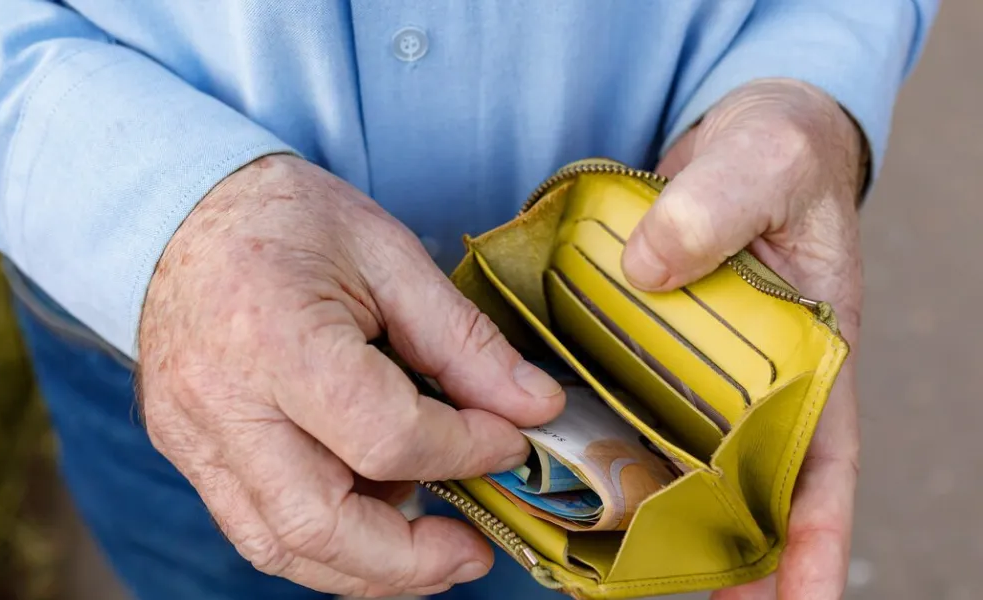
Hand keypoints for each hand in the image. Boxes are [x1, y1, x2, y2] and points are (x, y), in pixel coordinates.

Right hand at [137, 155, 565, 596]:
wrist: (177, 213)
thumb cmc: (282, 218)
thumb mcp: (387, 253)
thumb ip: (462, 340)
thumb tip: (533, 407)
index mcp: (274, 337)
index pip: (386, 437)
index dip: (464, 450)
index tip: (507, 441)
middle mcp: (222, 401)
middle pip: (320, 527)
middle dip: (412, 561)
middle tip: (472, 550)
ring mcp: (192, 437)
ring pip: (281, 547)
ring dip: (366, 568)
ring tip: (429, 547)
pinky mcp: (187, 453)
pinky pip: (256, 528)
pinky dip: (323, 542)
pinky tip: (370, 515)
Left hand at [621, 78, 866, 599]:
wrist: (738, 133)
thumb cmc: (776, 152)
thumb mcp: (760, 162)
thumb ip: (714, 207)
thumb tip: (649, 269)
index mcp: (814, 351)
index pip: (825, 460)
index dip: (817, 537)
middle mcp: (758, 374)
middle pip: (751, 482)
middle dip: (732, 550)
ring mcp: (701, 366)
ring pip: (689, 458)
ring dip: (667, 515)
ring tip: (630, 570)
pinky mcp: (649, 345)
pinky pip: (633, 405)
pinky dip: (617, 446)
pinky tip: (581, 476)